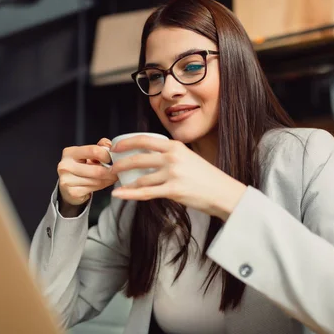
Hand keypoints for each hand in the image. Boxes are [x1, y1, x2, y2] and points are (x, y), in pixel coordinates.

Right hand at [57, 138, 117, 206]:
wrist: (68, 187)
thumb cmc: (81, 167)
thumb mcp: (88, 154)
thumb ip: (100, 147)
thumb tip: (110, 146)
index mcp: (69, 152)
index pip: (93, 150)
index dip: (107, 155)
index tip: (111, 159)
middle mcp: (65, 166)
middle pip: (97, 170)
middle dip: (111, 171)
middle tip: (118, 171)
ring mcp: (67, 180)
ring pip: (97, 181)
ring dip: (108, 179)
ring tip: (112, 177)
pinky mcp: (72, 192)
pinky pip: (94, 189)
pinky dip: (103, 186)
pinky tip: (103, 183)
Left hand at [109, 135, 246, 220]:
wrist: (223, 192)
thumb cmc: (206, 177)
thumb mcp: (188, 157)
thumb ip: (170, 154)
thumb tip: (149, 156)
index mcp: (175, 146)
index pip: (144, 140)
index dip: (126, 143)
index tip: (115, 148)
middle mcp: (172, 157)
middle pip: (137, 158)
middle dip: (120, 164)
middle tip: (111, 168)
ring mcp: (172, 173)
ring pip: (140, 178)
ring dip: (125, 182)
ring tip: (116, 184)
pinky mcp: (173, 190)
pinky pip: (145, 193)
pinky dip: (129, 194)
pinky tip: (118, 194)